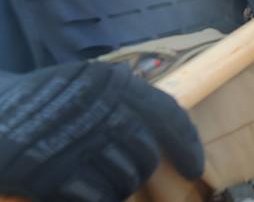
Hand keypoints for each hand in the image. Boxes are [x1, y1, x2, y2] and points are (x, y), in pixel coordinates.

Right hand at [0, 61, 202, 200]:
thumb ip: (122, 103)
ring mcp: (72, 139)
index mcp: (109, 81)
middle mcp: (96, 106)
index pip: (168, 113)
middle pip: (146, 154)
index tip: (196, 168)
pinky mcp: (48, 172)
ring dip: (116, 188)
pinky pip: (97, 197)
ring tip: (94, 181)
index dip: (187, 144)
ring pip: (125, 179)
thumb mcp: (83, 86)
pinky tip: (79, 192)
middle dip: (140, 172)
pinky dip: (96, 199)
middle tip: (125, 177)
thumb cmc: (40, 104)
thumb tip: (171, 136)